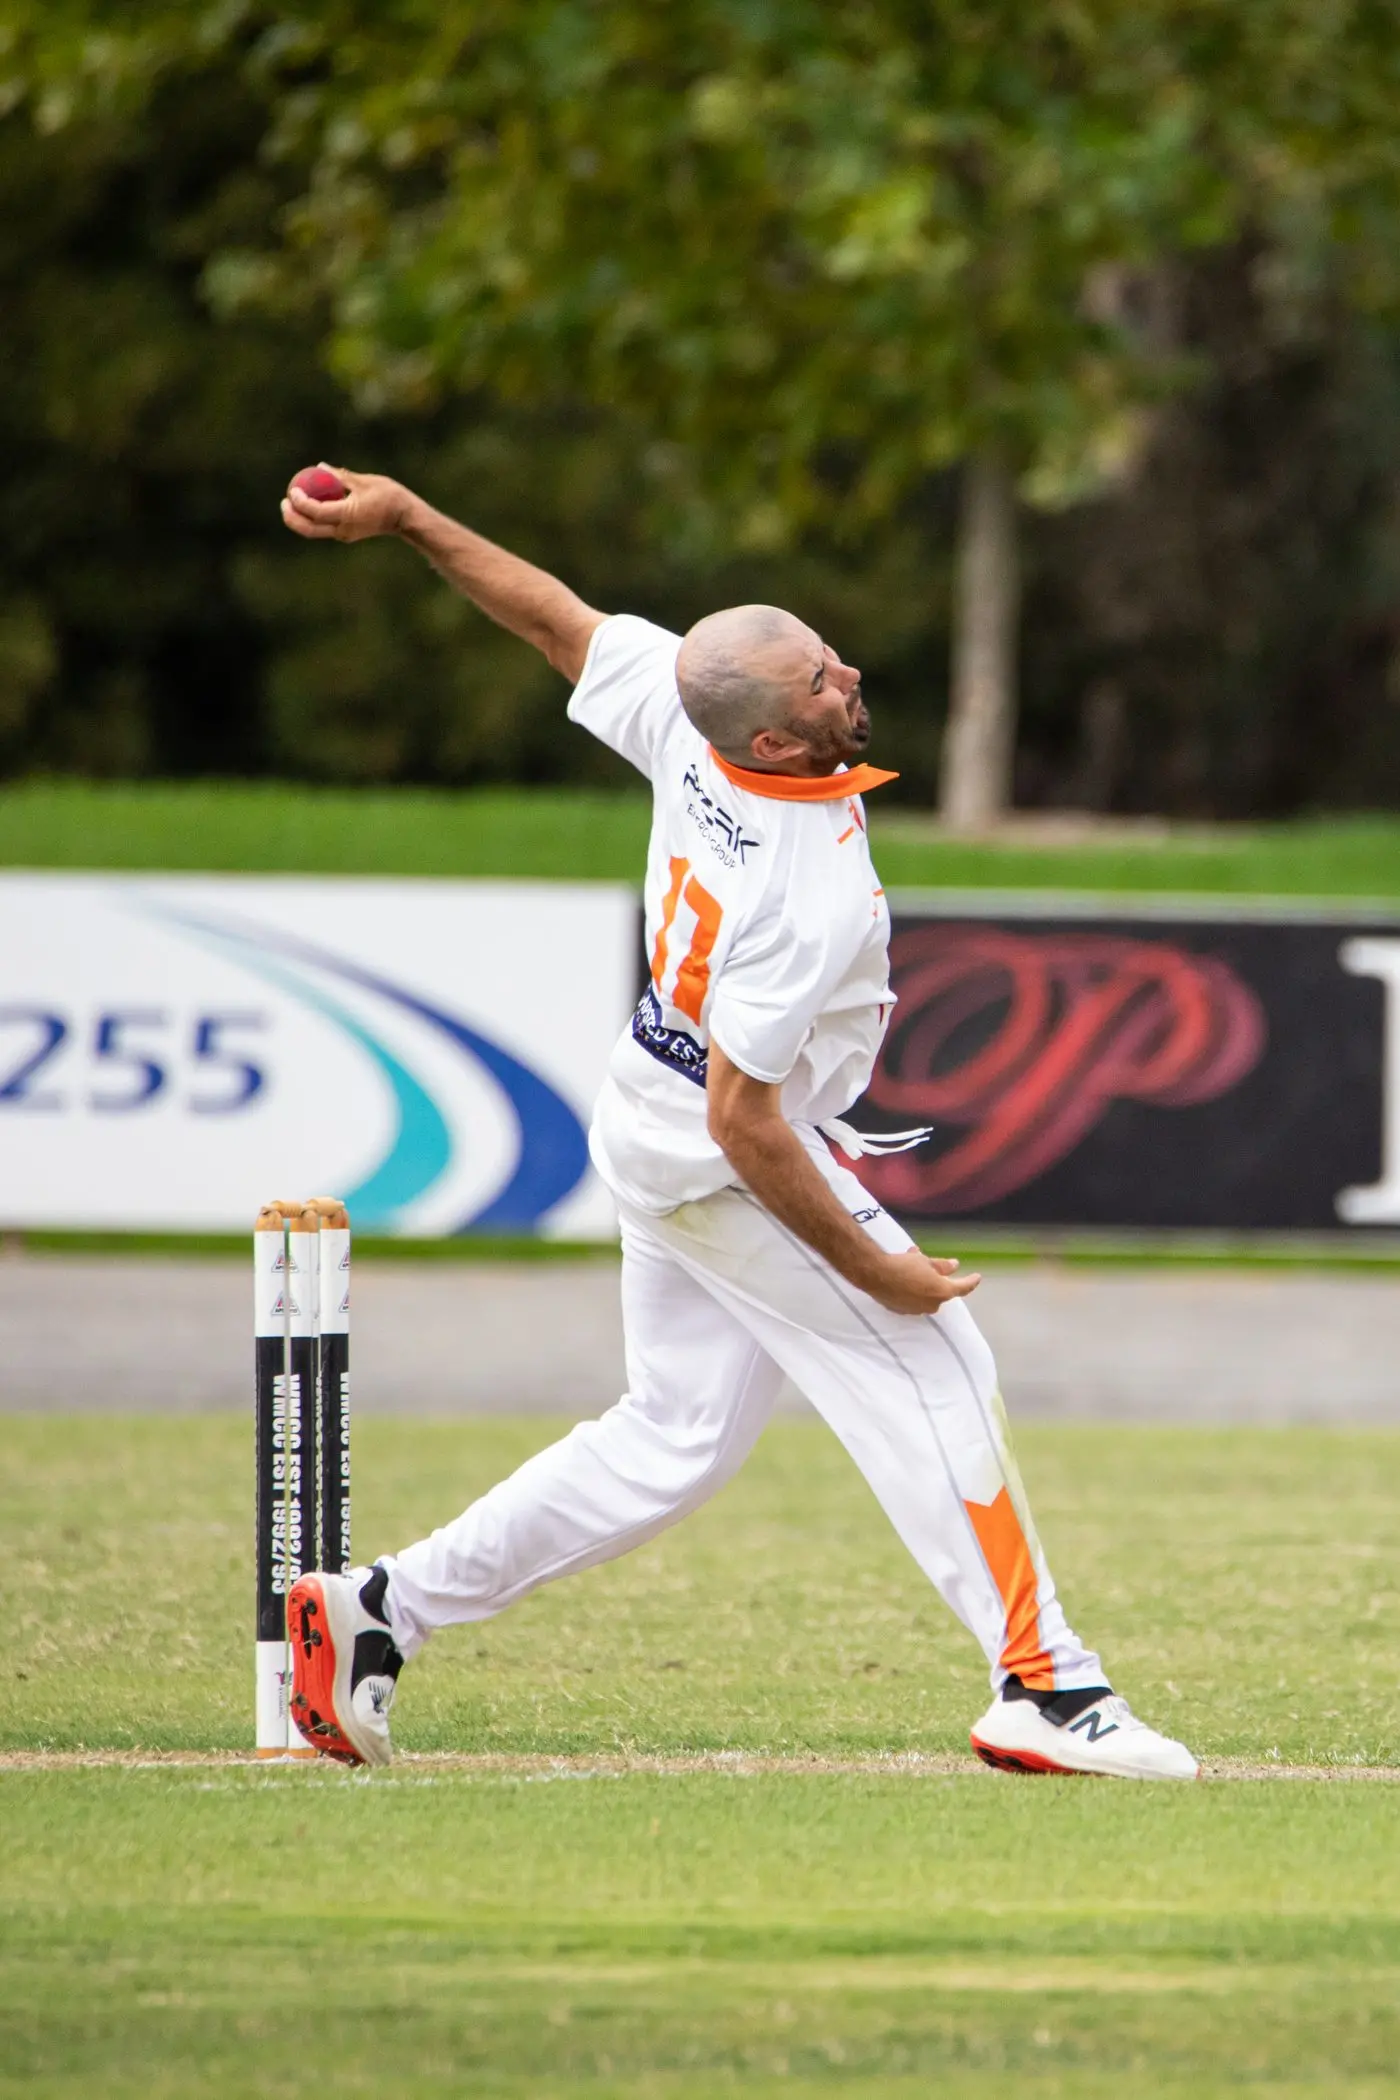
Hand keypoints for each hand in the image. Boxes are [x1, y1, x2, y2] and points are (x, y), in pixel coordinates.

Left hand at [280, 466, 410, 542]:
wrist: (404, 517)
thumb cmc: (388, 496)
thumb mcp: (363, 481)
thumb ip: (340, 476)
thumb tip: (319, 467)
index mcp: (347, 515)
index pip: (316, 511)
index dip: (300, 502)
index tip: (292, 490)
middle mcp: (343, 529)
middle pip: (309, 529)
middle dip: (292, 517)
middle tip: (284, 501)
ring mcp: (344, 534)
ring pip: (315, 531)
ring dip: (300, 519)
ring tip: (291, 502)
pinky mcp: (346, 534)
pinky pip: (324, 527)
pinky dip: (313, 517)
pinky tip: (308, 504)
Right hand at [864, 1249, 980, 1314]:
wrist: (876, 1275)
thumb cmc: (904, 1265)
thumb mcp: (925, 1261)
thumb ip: (942, 1266)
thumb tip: (954, 1266)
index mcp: (942, 1292)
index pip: (963, 1288)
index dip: (971, 1281)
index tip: (977, 1277)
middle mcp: (931, 1305)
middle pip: (941, 1291)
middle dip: (937, 1278)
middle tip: (929, 1263)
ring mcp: (916, 1310)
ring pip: (925, 1294)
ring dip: (922, 1282)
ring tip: (912, 1264)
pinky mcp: (901, 1310)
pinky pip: (912, 1299)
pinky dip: (911, 1288)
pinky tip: (902, 1276)